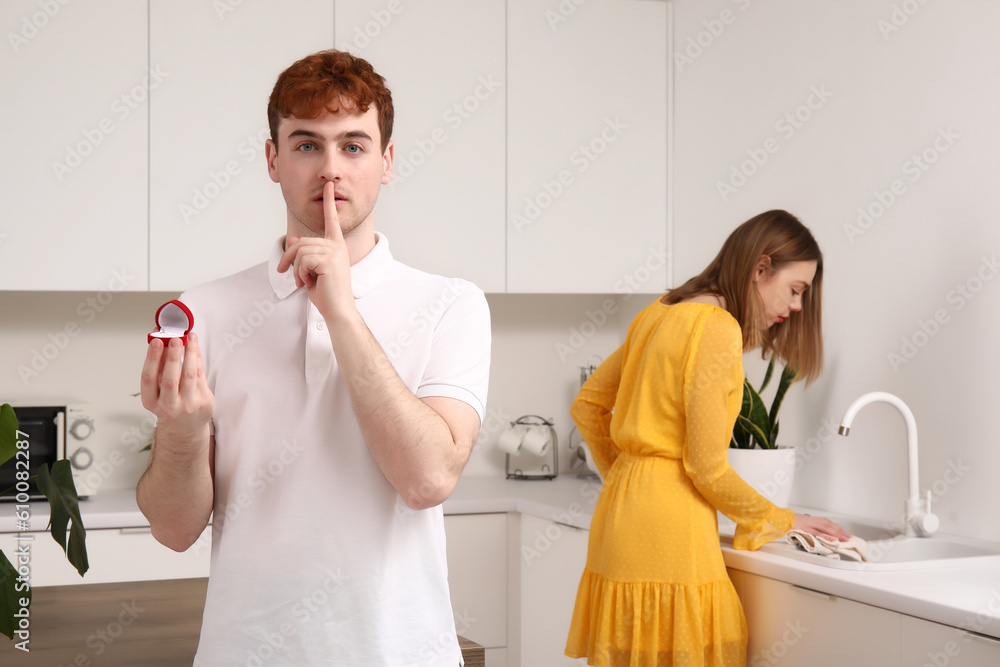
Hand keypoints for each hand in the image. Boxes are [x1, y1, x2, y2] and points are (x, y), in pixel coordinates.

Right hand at [140, 333, 214, 438]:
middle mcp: (168, 406)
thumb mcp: (158, 388)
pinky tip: (195, 348)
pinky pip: (200, 376)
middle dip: (172, 356)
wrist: (185, 427)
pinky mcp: (203, 402)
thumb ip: (160, 367)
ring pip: (189, 375)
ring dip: (190, 353)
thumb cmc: (170, 402)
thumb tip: (162, 340)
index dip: (152, 358)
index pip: (148, 378)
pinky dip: (197, 360)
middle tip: (175, 338)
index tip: (156, 340)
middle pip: (170, 378)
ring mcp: (187, 406)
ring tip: (190, 337)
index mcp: (151, 402)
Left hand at [276, 180, 354, 321]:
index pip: (331, 220)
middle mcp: (337, 246)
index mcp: (336, 246)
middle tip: (285, 273)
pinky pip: (303, 261)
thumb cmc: (326, 293)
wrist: (338, 310)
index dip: (329, 202)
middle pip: (301, 242)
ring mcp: (334, 252)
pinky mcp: (329, 261)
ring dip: (295, 269)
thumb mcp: (310, 271)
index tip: (329, 185)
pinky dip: (299, 274)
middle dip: (288, 258)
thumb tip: (292, 240)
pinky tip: (307, 283)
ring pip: (300, 252)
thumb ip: (303, 254)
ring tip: (302, 282)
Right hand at [793, 513, 851, 541]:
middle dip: (841, 532)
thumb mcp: (811, 523)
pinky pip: (818, 534)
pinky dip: (826, 537)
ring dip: (836, 534)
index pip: (832, 524)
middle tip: (849, 538)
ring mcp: (811, 525)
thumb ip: (819, 528)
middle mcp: (816, 521)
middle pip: (831, 526)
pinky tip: (832, 541)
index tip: (848, 535)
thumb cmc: (798, 522)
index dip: (841, 530)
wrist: (787, 518)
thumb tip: (829, 536)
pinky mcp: (806, 529)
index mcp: (818, 520)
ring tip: (844, 539)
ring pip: (827, 529)